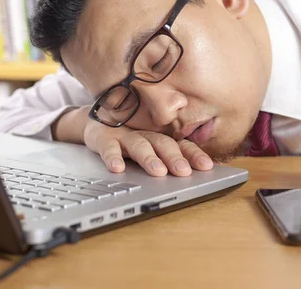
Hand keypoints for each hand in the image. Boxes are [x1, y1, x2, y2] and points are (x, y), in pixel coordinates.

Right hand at [82, 118, 213, 175]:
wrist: (94, 123)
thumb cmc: (128, 140)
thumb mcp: (149, 151)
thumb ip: (167, 162)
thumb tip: (194, 177)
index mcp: (160, 139)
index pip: (181, 145)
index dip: (194, 154)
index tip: (207, 166)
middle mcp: (145, 135)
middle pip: (163, 144)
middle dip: (174, 158)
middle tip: (183, 171)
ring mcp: (124, 135)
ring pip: (139, 145)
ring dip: (149, 158)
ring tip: (158, 171)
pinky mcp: (103, 137)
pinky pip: (108, 147)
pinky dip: (112, 157)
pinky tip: (117, 168)